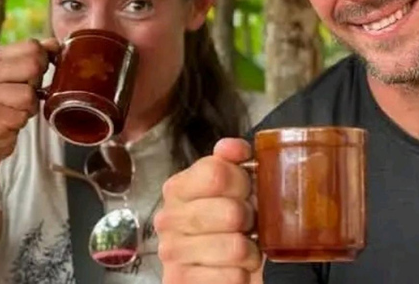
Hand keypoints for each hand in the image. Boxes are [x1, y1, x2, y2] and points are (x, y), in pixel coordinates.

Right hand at [0, 38, 58, 165]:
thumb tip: (55, 43)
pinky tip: (10, 122)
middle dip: (37, 84)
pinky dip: (23, 120)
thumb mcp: (14, 77)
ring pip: (29, 94)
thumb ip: (34, 57)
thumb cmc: (3, 106)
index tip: (35, 76)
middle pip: (33, 66)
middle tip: (25, 95)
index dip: (43, 61)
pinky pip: (22, 115)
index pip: (32, 46)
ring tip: (16, 110)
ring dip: (30, 106)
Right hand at [156, 138, 262, 283]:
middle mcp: (168, 219)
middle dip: (250, 219)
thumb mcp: (230, 188)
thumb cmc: (225, 226)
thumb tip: (233, 148)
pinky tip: (233, 270)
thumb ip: (230, 161)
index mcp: (178, 187)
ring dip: (250, 252)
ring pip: (235, 247)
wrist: (215, 269)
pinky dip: (242, 276)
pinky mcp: (181, 283)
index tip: (245, 189)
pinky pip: (232, 278)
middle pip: (230, 212)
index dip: (242, 181)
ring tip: (243, 248)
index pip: (217, 172)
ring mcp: (172, 253)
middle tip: (247, 224)